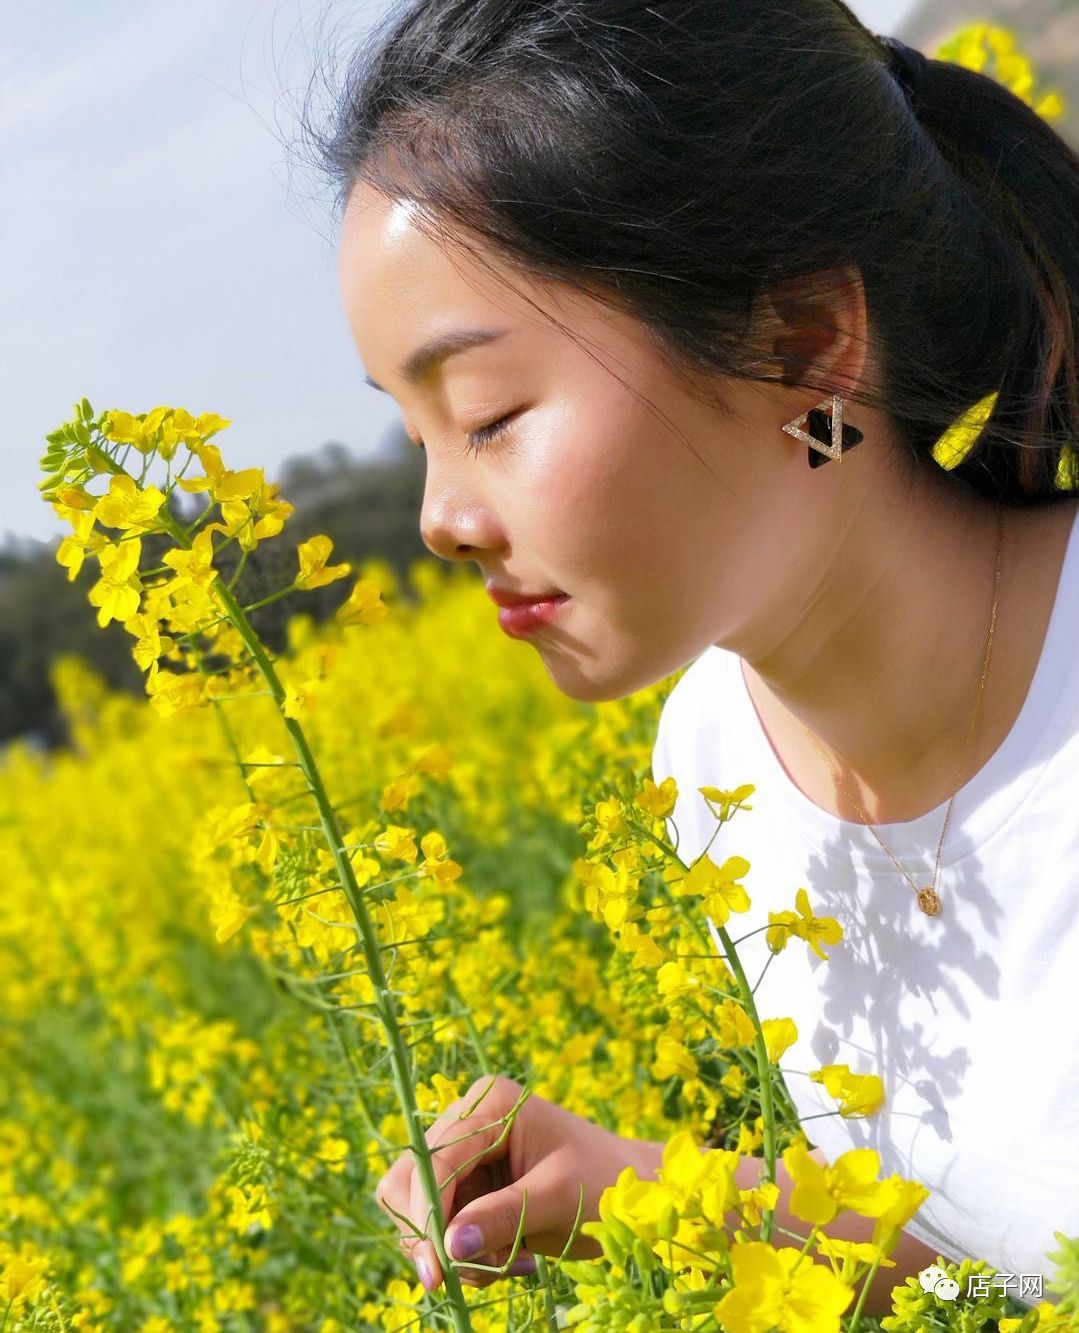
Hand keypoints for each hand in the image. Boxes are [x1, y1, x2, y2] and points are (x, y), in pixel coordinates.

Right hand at [374, 1073, 648, 1290]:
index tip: (437, 1268)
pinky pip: (440, 1227)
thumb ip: (502, 1217)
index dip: (427, 1212)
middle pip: (411, 1179)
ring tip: (511, 1264)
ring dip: (453, 1249)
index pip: (437, 1157)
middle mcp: (469, 1120)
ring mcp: (466, 1153)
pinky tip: (513, 1259)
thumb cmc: (604, 1182)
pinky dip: (466, 1254)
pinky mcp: (469, 1186)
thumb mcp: (557, 1199)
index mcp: (492, 1104)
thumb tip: (448, 1247)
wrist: (632, 1195)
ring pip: (418, 1208)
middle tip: (465, 1278)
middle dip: (433, 1233)